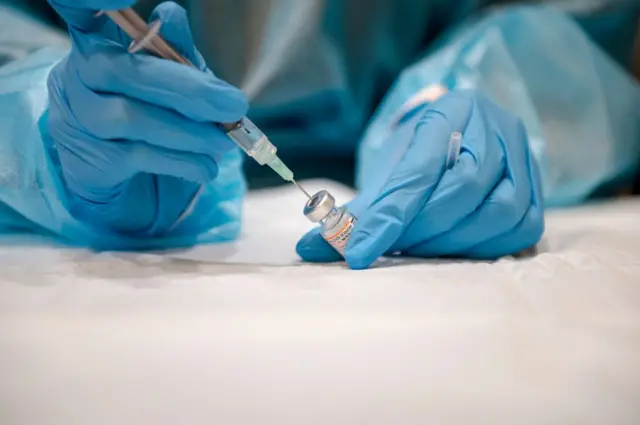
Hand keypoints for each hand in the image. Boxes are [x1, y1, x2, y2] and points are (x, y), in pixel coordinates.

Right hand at [47, 1, 247, 235]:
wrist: (128, 184)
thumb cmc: (153, 117)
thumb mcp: (172, 81)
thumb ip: (176, 52)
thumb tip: (170, 15)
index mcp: (98, 41)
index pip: (79, 9)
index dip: (95, 1)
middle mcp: (79, 74)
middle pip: (123, 70)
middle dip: (188, 89)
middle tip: (235, 105)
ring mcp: (78, 118)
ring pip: (129, 117)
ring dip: (188, 132)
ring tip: (223, 143)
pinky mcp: (87, 160)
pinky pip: (137, 156)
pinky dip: (181, 161)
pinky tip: (206, 168)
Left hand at [296, 90, 543, 268]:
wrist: (461, 138)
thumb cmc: (419, 155)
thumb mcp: (388, 170)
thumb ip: (355, 211)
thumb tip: (308, 252)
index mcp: (451, 109)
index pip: (419, 169)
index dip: (387, 217)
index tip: (356, 254)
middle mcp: (495, 126)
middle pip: (462, 189)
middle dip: (420, 229)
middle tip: (391, 246)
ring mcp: (525, 156)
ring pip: (497, 212)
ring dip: (450, 243)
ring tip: (418, 247)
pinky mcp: (540, 190)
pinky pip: (520, 229)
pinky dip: (483, 249)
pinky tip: (454, 249)